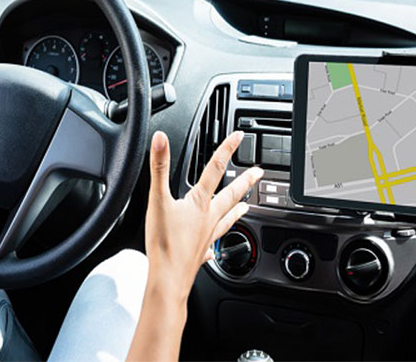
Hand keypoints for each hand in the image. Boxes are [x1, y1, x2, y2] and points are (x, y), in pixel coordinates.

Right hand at [144, 130, 262, 297]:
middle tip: (258, 173)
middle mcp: (208, 218)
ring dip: (237, 210)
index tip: (239, 137)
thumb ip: (158, 167)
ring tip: (247, 206)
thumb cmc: (164, 242)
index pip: (216, 168)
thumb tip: (160, 139)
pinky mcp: (200, 253)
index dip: (227, 149)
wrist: (168, 278)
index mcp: (199, 202)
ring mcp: (207, 237)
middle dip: (245, 181)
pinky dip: (217, 244)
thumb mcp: (157, 199)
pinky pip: (213, 246)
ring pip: (227, 219)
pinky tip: (215, 249)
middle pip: (230, 194)